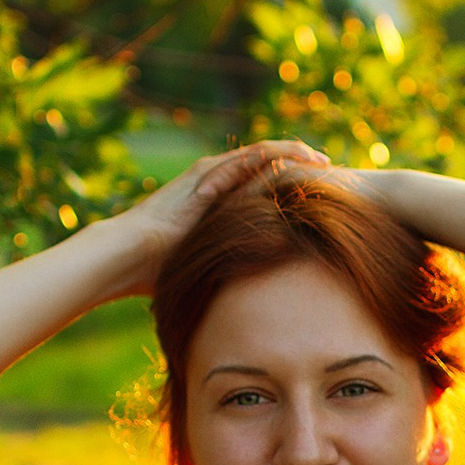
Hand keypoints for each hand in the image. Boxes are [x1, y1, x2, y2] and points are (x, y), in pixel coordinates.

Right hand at [110, 138, 330, 294]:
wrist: (130, 256)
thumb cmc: (158, 271)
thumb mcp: (207, 269)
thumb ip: (227, 274)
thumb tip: (249, 309)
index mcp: (217, 204)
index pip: (262, 189)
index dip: (292, 190)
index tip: (321, 199)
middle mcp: (216, 184)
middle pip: (267, 168)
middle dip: (300, 169)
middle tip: (334, 176)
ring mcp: (211, 175)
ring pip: (263, 156)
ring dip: (295, 156)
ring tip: (325, 162)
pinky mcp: (208, 173)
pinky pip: (250, 158)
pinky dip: (278, 154)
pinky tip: (303, 156)